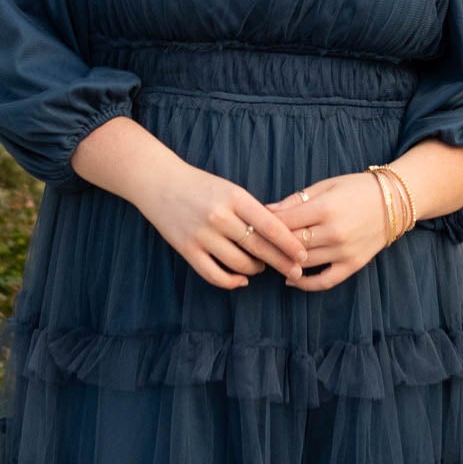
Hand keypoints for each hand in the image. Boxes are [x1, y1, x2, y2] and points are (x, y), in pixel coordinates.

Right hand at [135, 162, 308, 290]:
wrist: (159, 182)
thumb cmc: (200, 186)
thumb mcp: (230, 189)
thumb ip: (252, 210)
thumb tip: (280, 236)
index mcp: (234, 198)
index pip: (270, 225)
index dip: (289, 243)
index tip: (303, 255)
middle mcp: (219, 217)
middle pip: (258, 247)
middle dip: (281, 262)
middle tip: (295, 271)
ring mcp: (202, 235)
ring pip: (239, 263)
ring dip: (256, 269)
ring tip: (262, 267)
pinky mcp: (187, 249)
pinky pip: (214, 274)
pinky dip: (231, 281)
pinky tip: (242, 280)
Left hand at [264, 172, 394, 291]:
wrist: (395, 201)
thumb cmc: (357, 188)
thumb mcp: (326, 185)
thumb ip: (296, 200)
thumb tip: (267, 210)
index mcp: (326, 208)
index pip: (284, 222)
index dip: (264, 225)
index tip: (251, 225)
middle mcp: (335, 232)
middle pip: (291, 244)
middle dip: (270, 244)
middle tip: (254, 244)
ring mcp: (344, 251)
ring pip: (302, 263)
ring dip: (283, 262)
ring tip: (269, 258)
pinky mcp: (353, 264)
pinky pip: (325, 281)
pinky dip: (305, 284)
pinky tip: (291, 279)